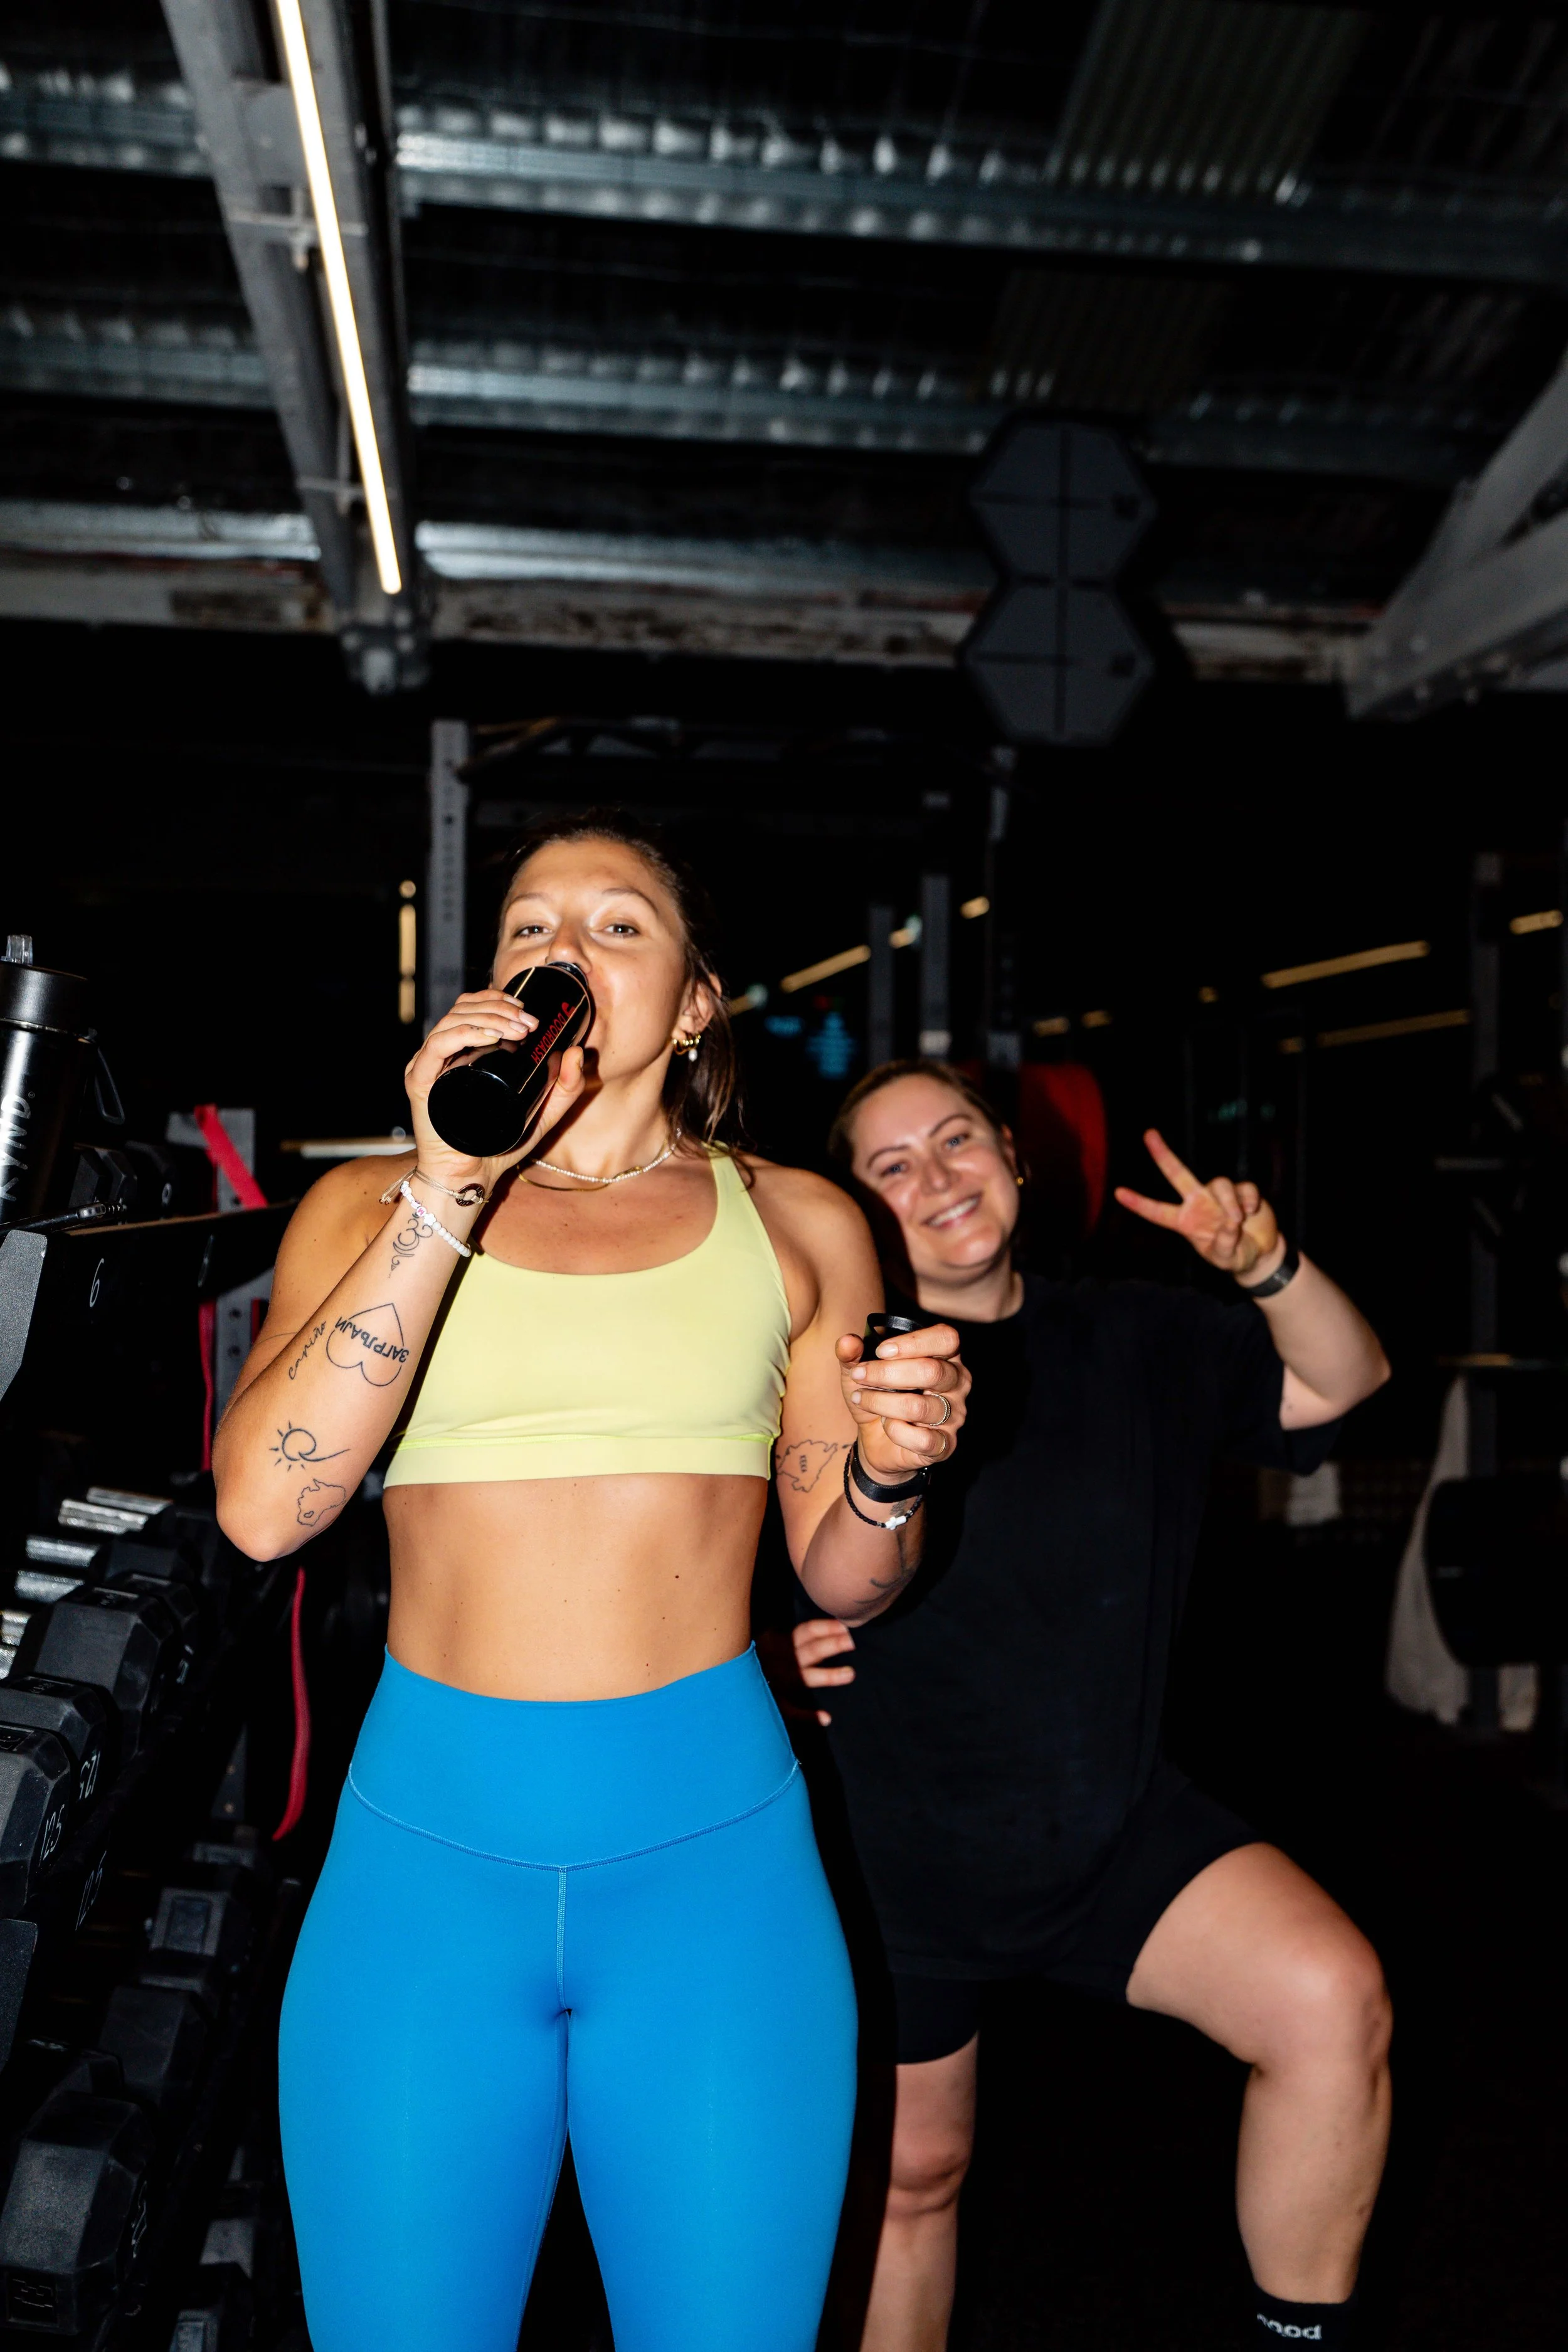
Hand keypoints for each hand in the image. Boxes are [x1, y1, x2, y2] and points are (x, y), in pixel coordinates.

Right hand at [405, 990, 587, 1198]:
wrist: (471, 1178)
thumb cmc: (499, 1147)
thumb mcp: (543, 1114)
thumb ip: (565, 1088)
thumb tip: (577, 1051)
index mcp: (461, 1053)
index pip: (473, 1008)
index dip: (498, 999)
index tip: (527, 1008)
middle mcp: (442, 1055)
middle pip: (464, 1009)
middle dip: (500, 1007)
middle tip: (529, 1021)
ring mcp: (428, 1066)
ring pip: (452, 1020)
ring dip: (489, 1016)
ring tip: (518, 1027)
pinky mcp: (420, 1082)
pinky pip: (438, 1045)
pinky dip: (466, 1033)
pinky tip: (491, 1035)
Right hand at [756, 1621, 855, 1725]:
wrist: (724, 1678)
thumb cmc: (748, 1657)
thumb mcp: (762, 1639)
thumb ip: (778, 1632)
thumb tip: (808, 1625)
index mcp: (780, 1643)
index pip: (807, 1631)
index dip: (826, 1628)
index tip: (845, 1626)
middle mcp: (782, 1660)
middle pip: (811, 1650)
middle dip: (832, 1645)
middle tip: (853, 1642)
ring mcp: (778, 1681)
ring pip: (806, 1677)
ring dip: (828, 1675)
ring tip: (851, 1674)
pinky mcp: (773, 1701)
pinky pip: (791, 1709)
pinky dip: (807, 1715)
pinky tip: (826, 1718)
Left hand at [838, 1320, 969, 1479]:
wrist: (876, 1440)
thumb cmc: (876, 1395)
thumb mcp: (858, 1372)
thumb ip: (851, 1353)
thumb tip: (847, 1342)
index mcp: (944, 1355)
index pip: (946, 1339)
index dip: (913, 1342)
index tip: (880, 1351)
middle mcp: (957, 1383)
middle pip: (932, 1371)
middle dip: (887, 1374)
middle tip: (859, 1376)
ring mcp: (955, 1415)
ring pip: (919, 1406)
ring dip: (881, 1403)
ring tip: (864, 1400)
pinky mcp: (946, 1444)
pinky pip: (922, 1439)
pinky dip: (895, 1431)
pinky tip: (886, 1426)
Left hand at [1114, 1128, 1282, 1280]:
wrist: (1261, 1253)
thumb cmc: (1235, 1256)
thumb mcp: (1226, 1258)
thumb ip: (1224, 1244)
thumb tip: (1230, 1222)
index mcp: (1185, 1222)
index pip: (1157, 1212)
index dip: (1139, 1204)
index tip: (1119, 1193)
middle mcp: (1198, 1203)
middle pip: (1177, 1174)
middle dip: (1163, 1155)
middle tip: (1148, 1134)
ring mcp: (1220, 1196)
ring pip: (1219, 1183)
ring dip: (1229, 1201)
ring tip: (1238, 1219)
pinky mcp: (1242, 1192)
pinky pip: (1244, 1188)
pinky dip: (1248, 1200)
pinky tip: (1252, 1212)